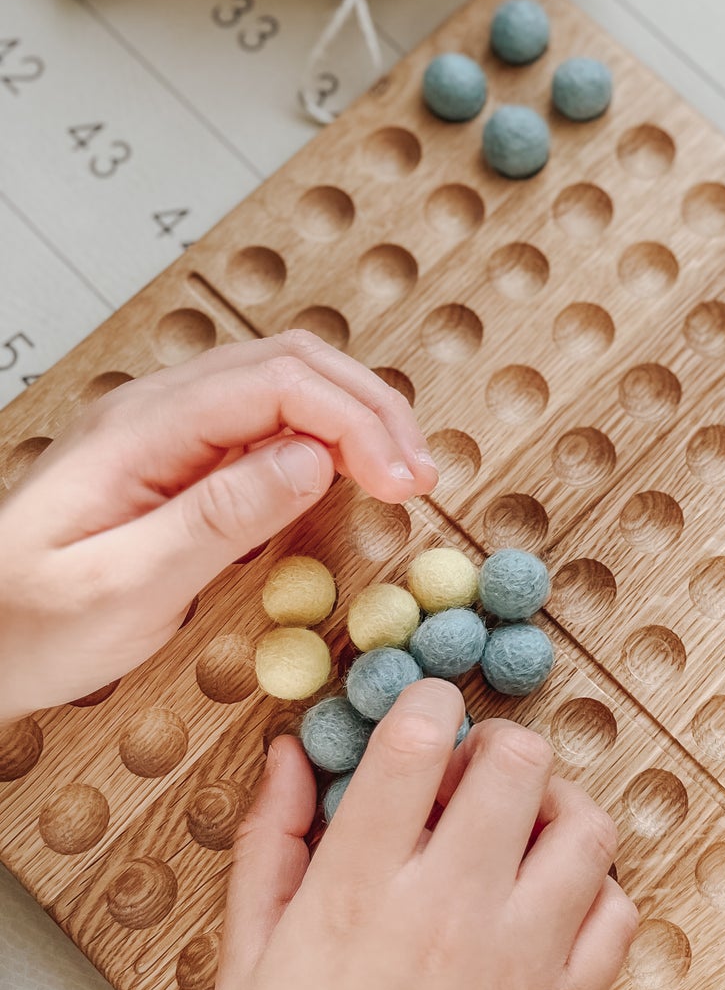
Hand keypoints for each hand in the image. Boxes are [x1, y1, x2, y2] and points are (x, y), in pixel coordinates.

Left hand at [0, 331, 436, 719]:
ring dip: (356, 417)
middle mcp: (157, 411)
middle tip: (421, 479)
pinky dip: (326, 438)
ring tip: (403, 475)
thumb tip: (313, 461)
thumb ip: (217, 519)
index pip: (278, 384)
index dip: (357, 422)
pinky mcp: (178, 459)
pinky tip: (351, 478)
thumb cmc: (27, 627)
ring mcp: (168, 429)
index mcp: (142, 430)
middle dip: (373, 409)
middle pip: (293, 363)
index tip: (404, 483)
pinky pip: (267, 422)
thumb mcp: (122, 589)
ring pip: (287, 383)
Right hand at [186, 684, 637, 989]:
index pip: (418, 738)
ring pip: (586, 826)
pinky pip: (619, 913)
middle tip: (472, 777)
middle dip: (497, 748)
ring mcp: (520, 962)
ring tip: (516, 837)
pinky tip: (548, 906)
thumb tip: (294, 752)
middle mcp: (450, 911)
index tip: (424, 716)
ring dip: (555, 811)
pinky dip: (594, 892)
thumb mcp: (247, 954)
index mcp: (358, 888)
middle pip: (519, 761)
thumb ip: (273, 840)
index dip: (427, 704)